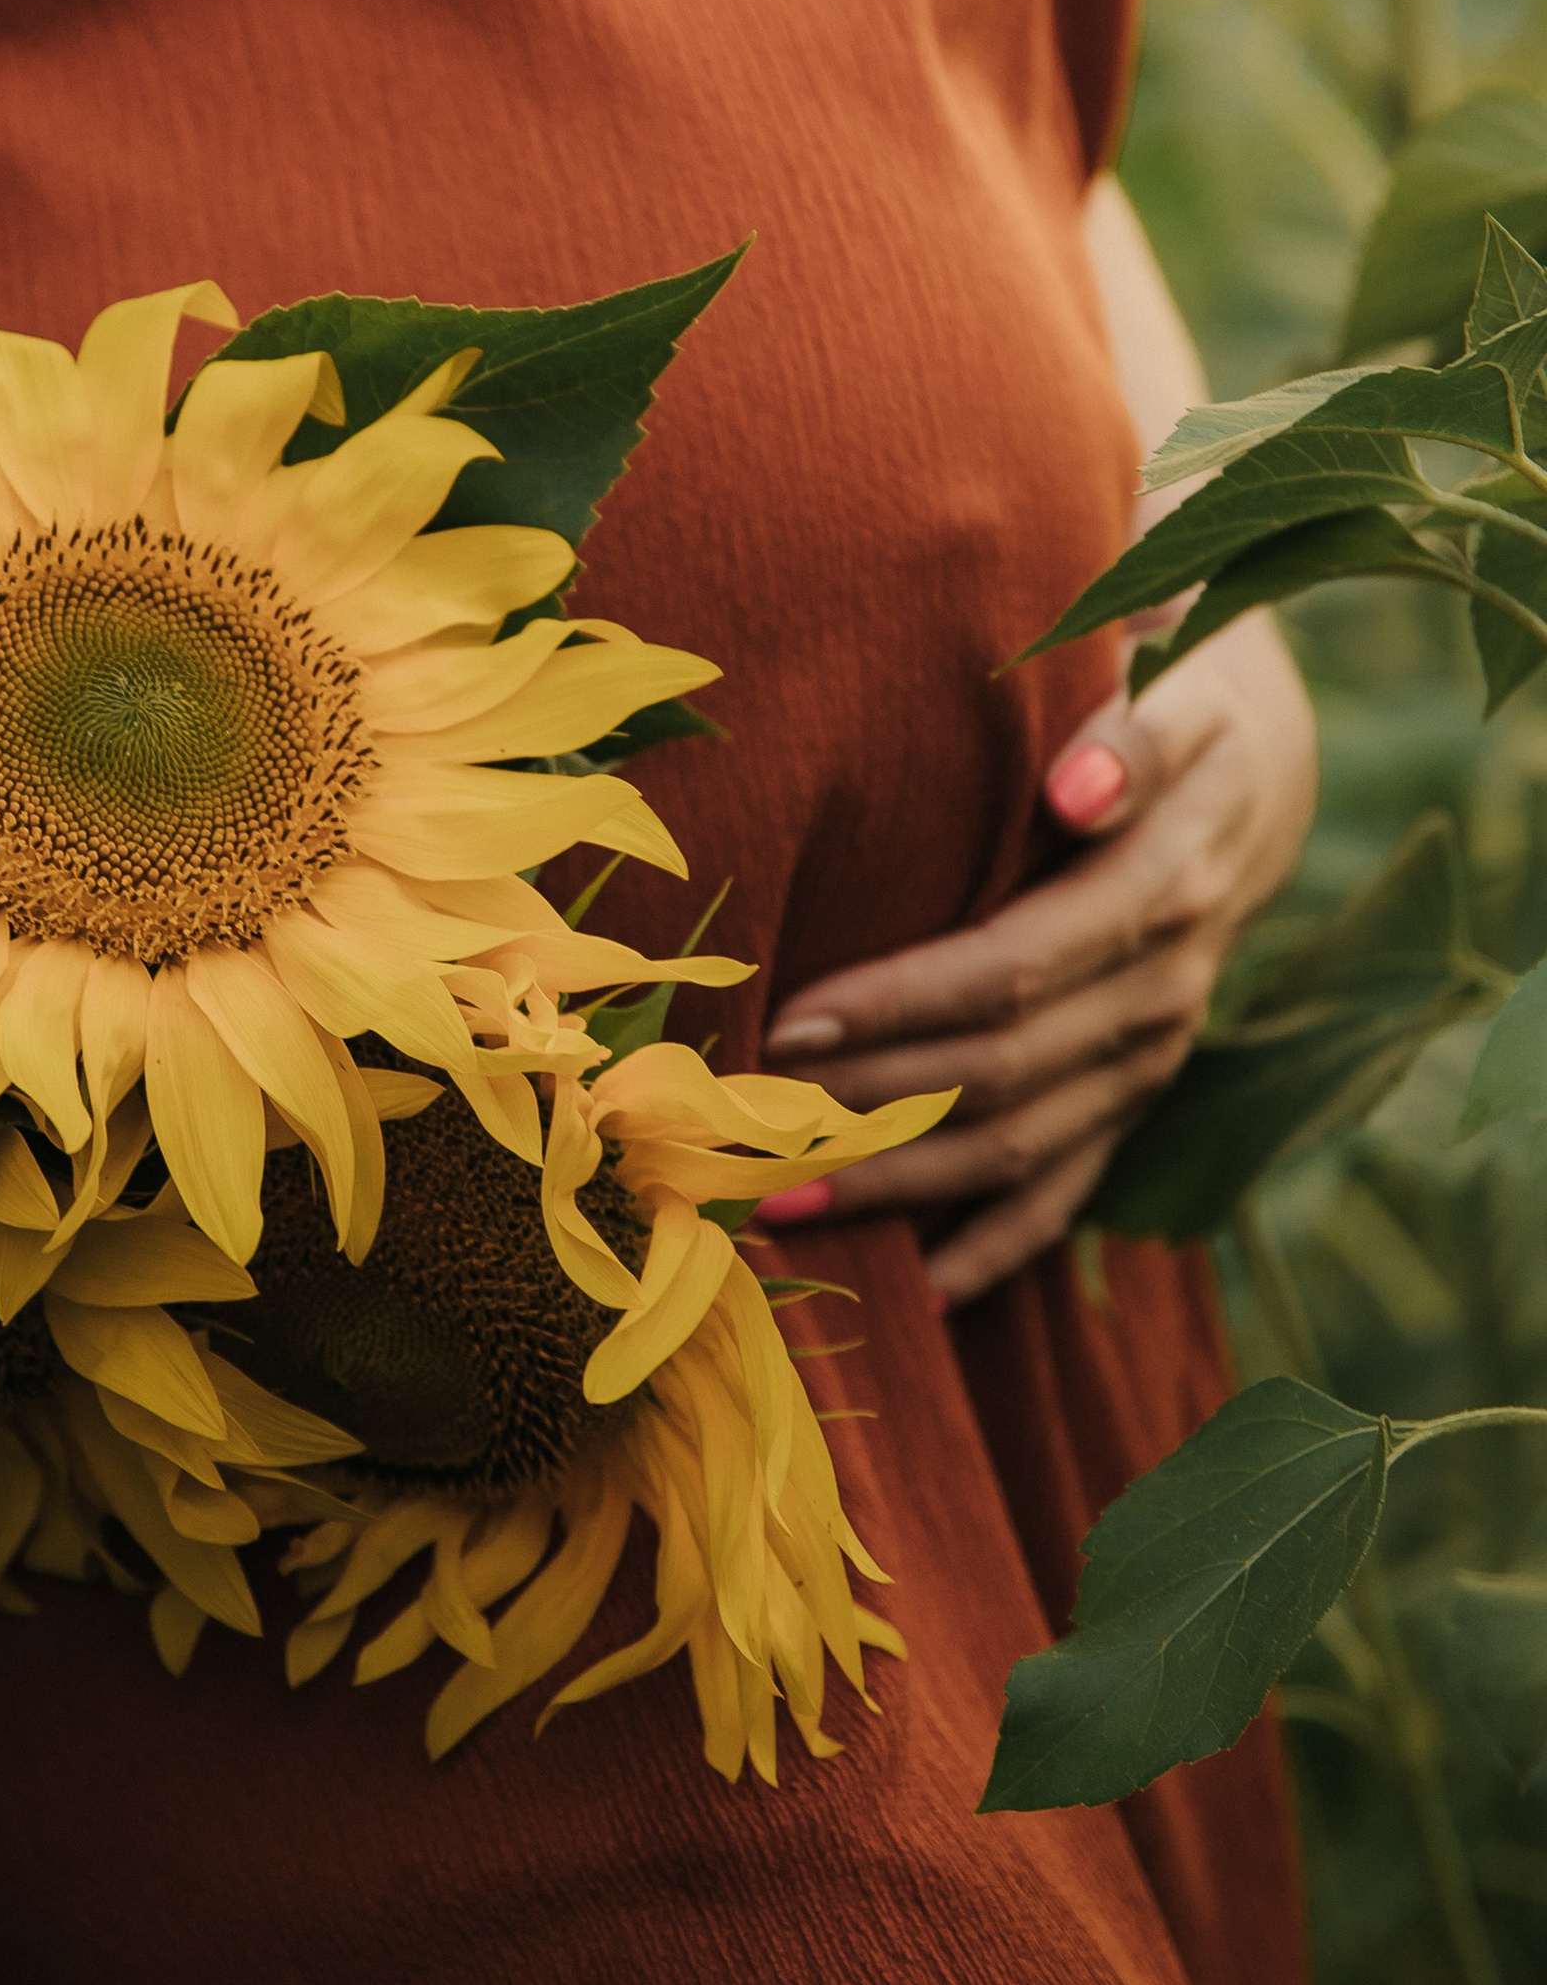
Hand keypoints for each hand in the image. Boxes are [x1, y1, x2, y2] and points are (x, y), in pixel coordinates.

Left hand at [754, 610, 1318, 1306]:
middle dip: (867, 1105)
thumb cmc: (1158, 713)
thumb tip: (1079, 782)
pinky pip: (1065, 1193)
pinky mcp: (1132, 1100)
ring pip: (1018, 1147)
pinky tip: (910, 1290)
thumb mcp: (1165, 694)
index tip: (788, 1018)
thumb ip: (1126, 730)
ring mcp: (1148, 1059)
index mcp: (1160, 886)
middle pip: (1000, 1072)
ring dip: (897, 1186)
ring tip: (775, 1206)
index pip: (1014, 963)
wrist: (1245, 780)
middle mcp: (1160, 990)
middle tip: (739, 1128)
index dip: (903, 1001)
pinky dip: (991, 1249)